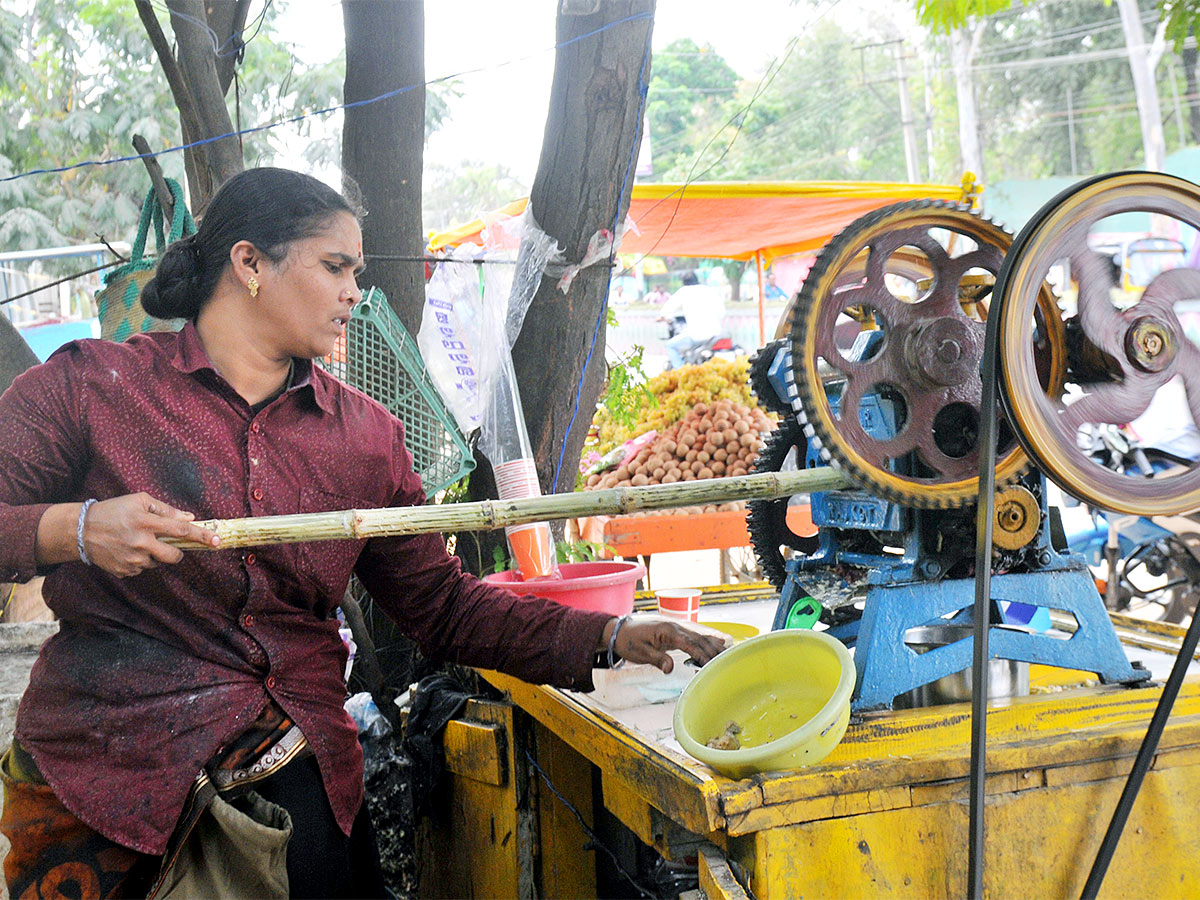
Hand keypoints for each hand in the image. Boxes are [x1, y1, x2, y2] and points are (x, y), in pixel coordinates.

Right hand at [82, 493, 219, 576]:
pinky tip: (126, 550)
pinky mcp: (124, 571)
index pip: (181, 531)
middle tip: (170, 545)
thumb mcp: (139, 501)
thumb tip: (189, 518)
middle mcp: (141, 543)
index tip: (217, 540)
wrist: (81, 530)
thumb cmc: (113, 510)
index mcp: (146, 523)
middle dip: (178, 552)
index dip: (202, 536)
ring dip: (154, 555)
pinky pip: (142, 569)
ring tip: (136, 542)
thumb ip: (166, 510)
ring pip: (157, 563)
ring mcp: (132, 560)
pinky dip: (140, 561)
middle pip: (174, 556)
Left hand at [611, 619, 727, 673]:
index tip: (712, 664)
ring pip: (700, 635)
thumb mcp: (640, 653)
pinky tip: (720, 642)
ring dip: (714, 644)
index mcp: (667, 631)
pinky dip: (708, 639)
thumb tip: (670, 669)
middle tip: (726, 662)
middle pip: (699, 638)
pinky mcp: (676, 630)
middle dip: (713, 650)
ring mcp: (677, 626)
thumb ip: (657, 659)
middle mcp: (675, 626)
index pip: (690, 643)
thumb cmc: (629, 641)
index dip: (702, 654)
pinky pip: (696, 634)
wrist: (619, 630)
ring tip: (730, 653)